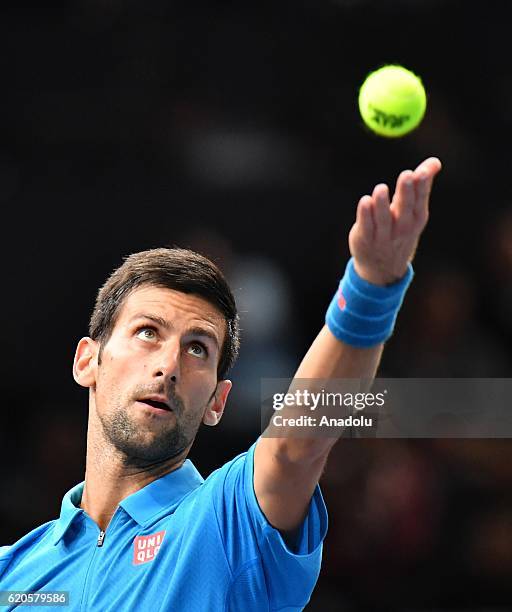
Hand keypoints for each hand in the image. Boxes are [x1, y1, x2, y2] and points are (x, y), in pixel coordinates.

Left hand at [348, 157, 441, 285]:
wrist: (383, 267)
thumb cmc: (400, 229)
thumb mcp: (414, 210)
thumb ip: (422, 184)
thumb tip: (435, 161)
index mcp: (416, 218)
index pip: (419, 200)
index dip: (421, 186)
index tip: (421, 172)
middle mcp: (402, 228)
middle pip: (404, 209)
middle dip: (406, 192)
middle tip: (407, 175)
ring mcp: (383, 236)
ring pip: (383, 219)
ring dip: (382, 204)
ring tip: (381, 188)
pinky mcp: (365, 239)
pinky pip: (366, 227)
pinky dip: (365, 215)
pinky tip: (365, 201)